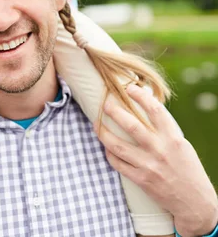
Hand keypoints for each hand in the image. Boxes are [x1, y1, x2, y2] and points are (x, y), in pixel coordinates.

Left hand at [95, 84, 217, 236]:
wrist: (194, 202)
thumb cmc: (187, 167)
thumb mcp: (181, 143)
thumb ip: (164, 127)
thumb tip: (146, 104)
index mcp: (172, 137)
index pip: (154, 109)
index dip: (140, 96)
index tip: (129, 88)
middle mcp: (160, 150)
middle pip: (131, 125)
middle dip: (114, 111)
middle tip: (105, 103)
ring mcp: (149, 166)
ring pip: (119, 145)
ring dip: (104, 132)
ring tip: (96, 123)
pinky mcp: (141, 180)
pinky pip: (118, 164)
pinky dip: (109, 153)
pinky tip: (106, 147)